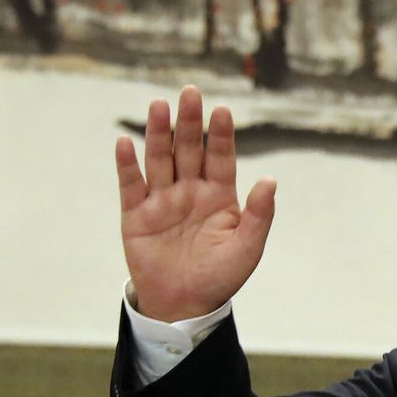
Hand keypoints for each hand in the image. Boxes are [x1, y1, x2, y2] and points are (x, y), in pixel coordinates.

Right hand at [116, 86, 275, 321]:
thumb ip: (259, 214)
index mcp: (219, 196)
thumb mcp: (248, 247)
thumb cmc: (221, 276)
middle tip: (190, 92)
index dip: (221, 134)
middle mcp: (190, 191)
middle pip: (189, 149)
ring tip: (159, 105)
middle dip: (190, 122)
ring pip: (160, 159)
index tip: (223, 110)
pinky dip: (127, 165)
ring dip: (158, 133)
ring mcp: (162, 200)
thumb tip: (271, 180)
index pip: (221, 157)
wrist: (185, 304)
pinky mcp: (136, 215)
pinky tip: (126, 143)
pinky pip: (131, 185)